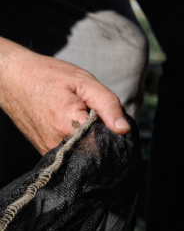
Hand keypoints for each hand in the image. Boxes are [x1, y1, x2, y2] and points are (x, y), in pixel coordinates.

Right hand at [0, 40, 128, 154]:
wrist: (11, 78)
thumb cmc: (48, 76)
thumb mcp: (84, 82)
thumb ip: (108, 105)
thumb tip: (124, 129)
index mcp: (68, 126)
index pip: (104, 145)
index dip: (114, 135)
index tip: (111, 122)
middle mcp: (57, 144)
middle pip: (95, 152)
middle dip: (102, 138)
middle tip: (95, 117)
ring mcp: (48, 151)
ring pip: (83, 155)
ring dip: (90, 141)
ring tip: (82, 120)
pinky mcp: (44, 152)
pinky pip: (71, 155)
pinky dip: (78, 144)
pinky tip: (74, 128)